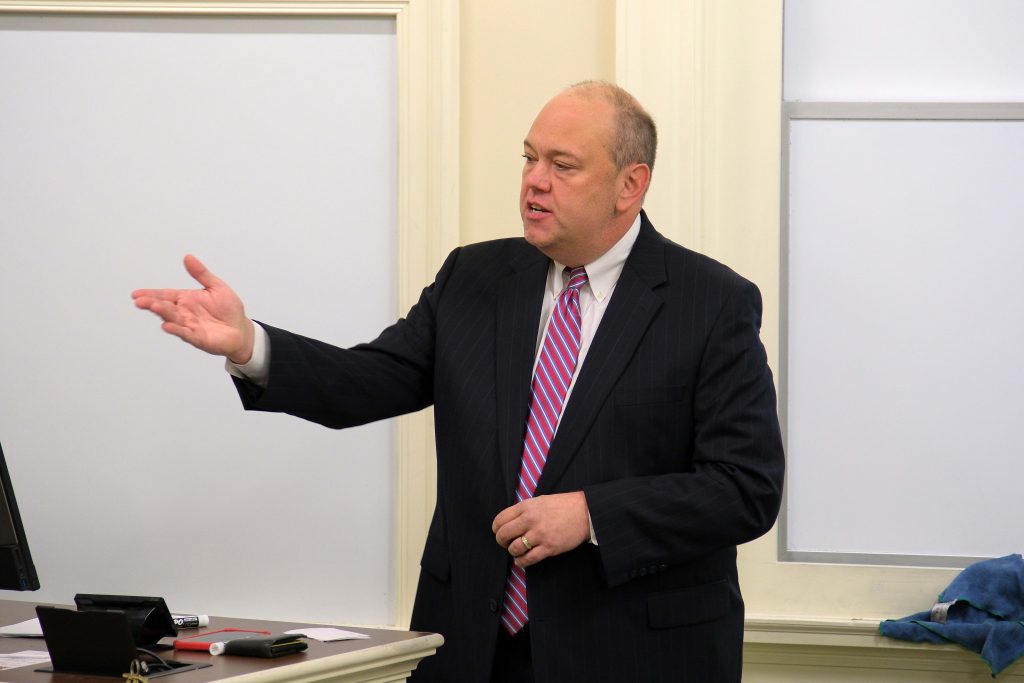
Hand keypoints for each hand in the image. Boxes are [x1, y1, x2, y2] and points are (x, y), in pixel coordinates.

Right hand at [132, 254, 254, 363]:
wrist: (241, 329)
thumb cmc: (228, 309)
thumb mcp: (216, 286)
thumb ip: (201, 273)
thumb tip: (188, 257)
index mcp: (186, 299)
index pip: (165, 295)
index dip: (150, 294)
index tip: (136, 293)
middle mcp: (185, 313)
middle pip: (166, 307)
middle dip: (152, 304)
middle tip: (140, 301)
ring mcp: (190, 326)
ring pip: (173, 319)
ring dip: (163, 314)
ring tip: (153, 307)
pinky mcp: (199, 338)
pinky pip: (186, 334)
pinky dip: (177, 330)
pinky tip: (168, 326)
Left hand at [491, 491, 590, 567]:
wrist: (585, 512)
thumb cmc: (562, 506)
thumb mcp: (539, 501)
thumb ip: (524, 510)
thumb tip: (509, 522)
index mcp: (526, 506)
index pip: (500, 520)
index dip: (496, 529)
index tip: (499, 532)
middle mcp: (530, 520)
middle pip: (503, 535)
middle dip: (502, 542)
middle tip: (506, 543)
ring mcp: (540, 534)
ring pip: (514, 548)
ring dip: (513, 552)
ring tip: (517, 551)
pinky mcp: (549, 547)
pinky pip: (528, 559)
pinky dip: (521, 562)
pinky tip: (522, 561)